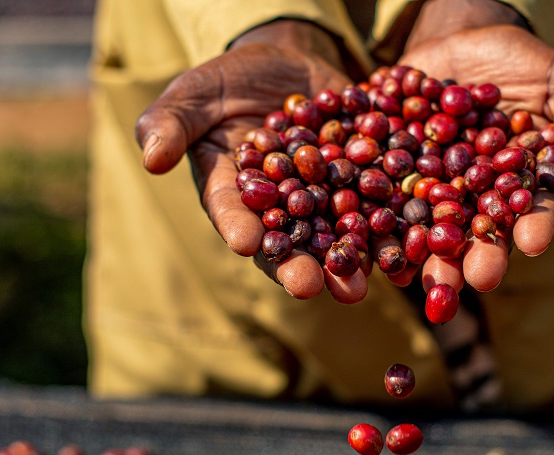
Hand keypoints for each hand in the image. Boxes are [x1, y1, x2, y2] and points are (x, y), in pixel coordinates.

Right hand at [134, 21, 365, 301]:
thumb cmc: (232, 81)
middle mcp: (279, 208)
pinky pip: (378, 208)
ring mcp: (323, 200)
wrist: (290, 67)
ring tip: (359, 286)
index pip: (231, 213)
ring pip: (335, 236)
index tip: (245, 243)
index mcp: (234, 192)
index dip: (238, 227)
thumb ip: (171, 123)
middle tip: (309, 287)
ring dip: (349, 262)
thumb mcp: (197, 93)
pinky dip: (392, 228)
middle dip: (298, 265)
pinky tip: (404, 251)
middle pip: (287, 241)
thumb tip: (149, 159)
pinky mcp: (362, 184)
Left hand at [395, 3, 553, 293]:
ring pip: (436, 228)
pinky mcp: (401, 175)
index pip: (535, 209)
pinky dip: (385, 225)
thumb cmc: (526, 64)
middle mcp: (483, 197)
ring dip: (430, 256)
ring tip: (425, 279)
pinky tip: (383, 250)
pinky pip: (391, 201)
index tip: (533, 244)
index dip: (535, 226)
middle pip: (483, 233)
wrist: (463, 38)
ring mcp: (441, 189)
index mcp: (526, 185)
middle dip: (480, 257)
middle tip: (478, 279)